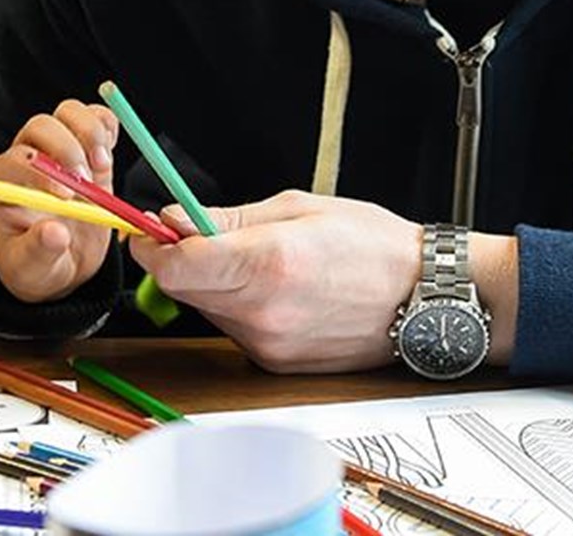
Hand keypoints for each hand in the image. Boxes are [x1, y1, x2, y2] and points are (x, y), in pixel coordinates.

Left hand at [0, 99, 119, 302]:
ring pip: (69, 113)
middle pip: (42, 127)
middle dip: (67, 148)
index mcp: (2, 182)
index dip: (40, 172)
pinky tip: (110, 150)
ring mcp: (58, 148)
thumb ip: (38, 251)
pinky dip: (108, 126)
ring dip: (90, 133)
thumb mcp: (31, 269)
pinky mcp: (87, 147)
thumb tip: (55, 233)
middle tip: (85, 181)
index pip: (15, 159)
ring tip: (101, 165)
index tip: (65, 197)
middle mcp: (28, 156)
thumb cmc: (37, 266)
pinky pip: (96, 119)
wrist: (63, 264)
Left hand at [130, 191, 420, 372]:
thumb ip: (227, 218)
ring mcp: (269, 345)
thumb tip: (173, 219)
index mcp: (266, 264)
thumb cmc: (373, 245)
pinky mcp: (276, 365)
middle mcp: (262, 313)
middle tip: (203, 233)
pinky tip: (279, 290)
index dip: (150, 245)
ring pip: (207, 310)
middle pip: (181, 289)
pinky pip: (235, 330)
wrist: (424, 299)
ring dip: (214, 284)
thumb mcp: (297, 208)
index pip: (172, 267)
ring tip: (261, 261)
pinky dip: (241, 308)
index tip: (148, 229)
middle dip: (182, 259)